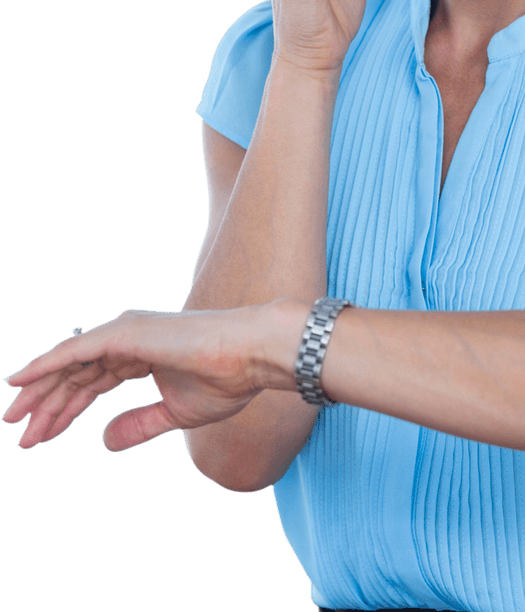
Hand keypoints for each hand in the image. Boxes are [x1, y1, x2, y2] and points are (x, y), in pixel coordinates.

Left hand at [1, 302, 302, 451]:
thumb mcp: (174, 413)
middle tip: (19, 434)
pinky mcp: (125, 332)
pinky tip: (21, 379)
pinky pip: (75, 350)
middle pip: (75, 374)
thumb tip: (103, 442)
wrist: (250, 356)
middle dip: (46, 404)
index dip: (66, 411)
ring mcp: (125, 332)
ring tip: (14, 419)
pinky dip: (46, 363)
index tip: (40, 438)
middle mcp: (127, 338)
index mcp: (141, 354)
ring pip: (70, 363)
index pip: (92, 383)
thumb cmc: (225, 380)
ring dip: (40, 391)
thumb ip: (139, 425)